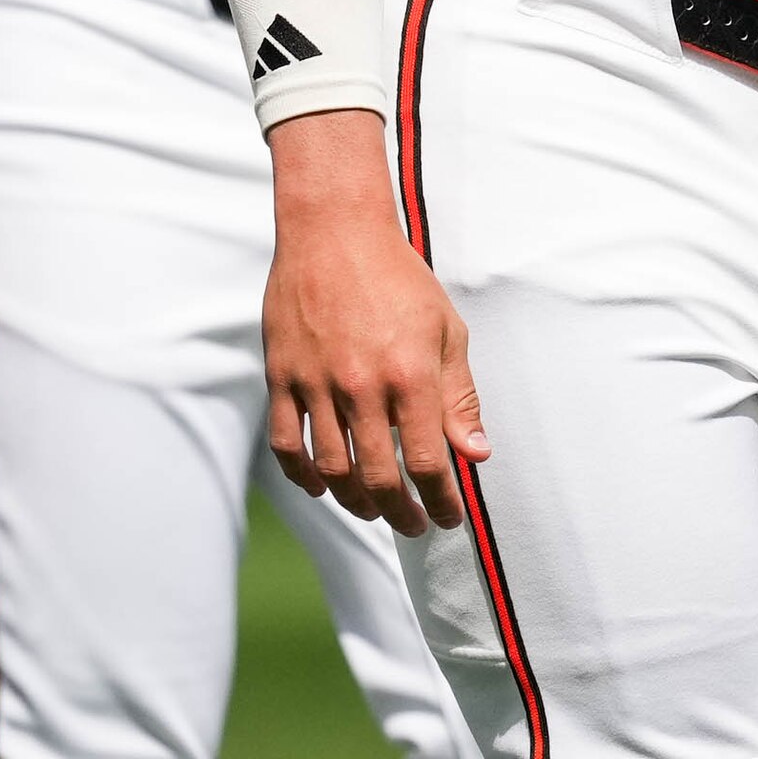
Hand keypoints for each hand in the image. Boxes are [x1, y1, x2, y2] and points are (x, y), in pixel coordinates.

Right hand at [263, 113, 485, 532]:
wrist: (335, 232)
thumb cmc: (399, 278)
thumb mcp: (447, 330)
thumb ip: (460, 397)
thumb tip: (475, 454)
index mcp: (410, 373)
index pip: (429, 460)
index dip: (442, 499)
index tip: (450, 517)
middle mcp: (362, 386)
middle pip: (378, 477)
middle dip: (401, 513)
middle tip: (415, 526)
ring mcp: (316, 384)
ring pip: (331, 470)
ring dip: (355, 503)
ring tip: (375, 510)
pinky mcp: (282, 377)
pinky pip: (287, 445)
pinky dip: (304, 476)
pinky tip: (323, 486)